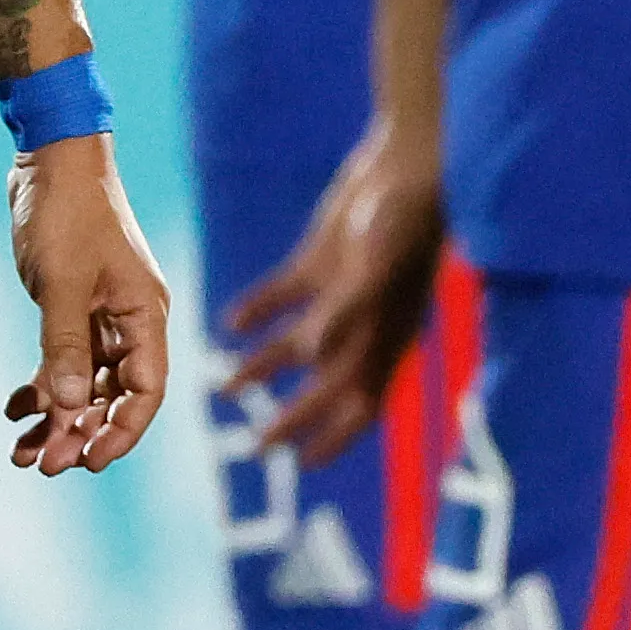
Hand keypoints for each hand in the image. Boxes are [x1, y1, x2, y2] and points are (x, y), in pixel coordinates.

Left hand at [3, 134, 170, 474]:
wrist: (49, 156)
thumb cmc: (66, 211)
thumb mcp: (62, 280)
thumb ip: (66, 345)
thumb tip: (70, 407)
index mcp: (145, 314)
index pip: (146, 392)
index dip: (120, 432)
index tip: (86, 461)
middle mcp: (130, 321)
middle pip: (113, 396)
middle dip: (79, 432)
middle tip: (41, 465)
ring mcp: (101, 315)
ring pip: (85, 384)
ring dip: (57, 418)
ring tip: (22, 451)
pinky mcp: (73, 307)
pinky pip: (64, 361)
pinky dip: (42, 386)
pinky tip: (15, 408)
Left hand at [221, 122, 445, 467]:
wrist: (405, 162)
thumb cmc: (400, 219)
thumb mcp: (373, 268)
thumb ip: (345, 312)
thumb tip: (314, 358)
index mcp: (384, 337)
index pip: (360, 404)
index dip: (335, 437)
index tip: (304, 466)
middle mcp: (361, 322)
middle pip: (324, 384)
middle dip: (293, 418)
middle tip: (257, 448)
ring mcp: (340, 291)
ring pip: (298, 344)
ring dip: (264, 367)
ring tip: (226, 390)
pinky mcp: (321, 258)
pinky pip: (284, 294)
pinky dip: (258, 310)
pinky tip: (228, 324)